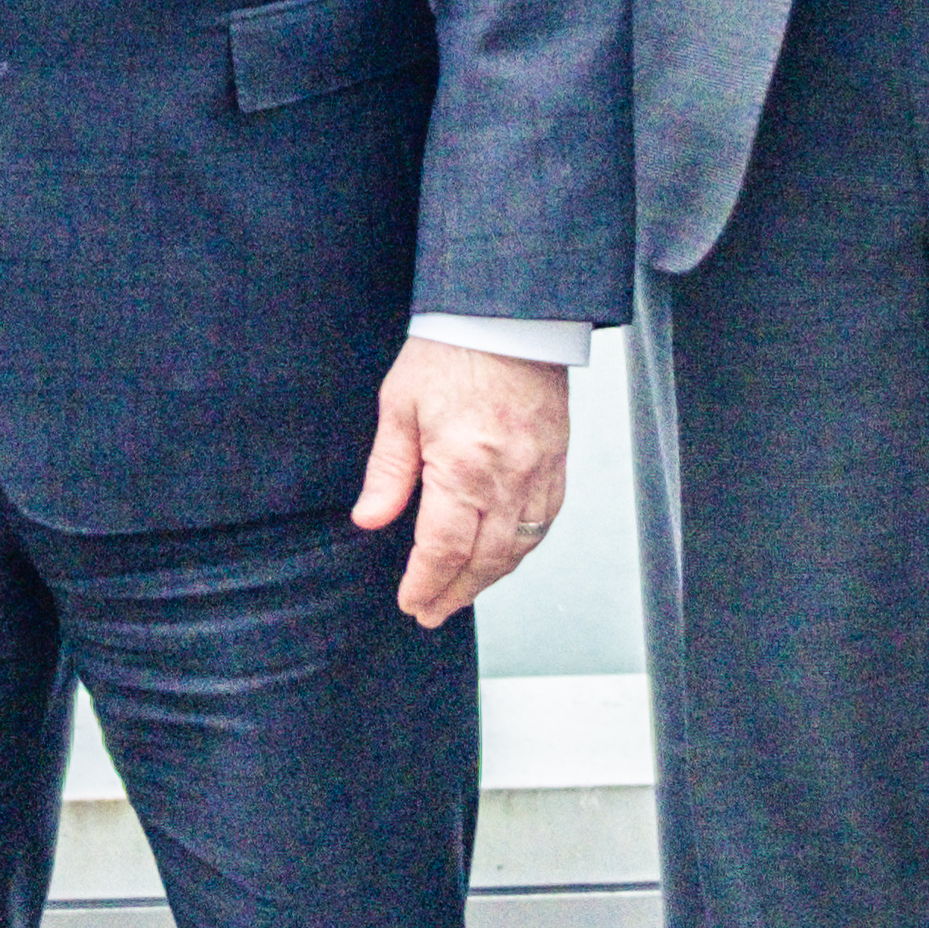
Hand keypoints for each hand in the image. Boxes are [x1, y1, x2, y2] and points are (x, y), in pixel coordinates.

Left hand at [355, 341, 572, 627]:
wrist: (509, 315)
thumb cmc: (453, 351)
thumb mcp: (400, 407)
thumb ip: (389, 471)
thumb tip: (370, 519)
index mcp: (463, 467)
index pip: (444, 549)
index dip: (426, 583)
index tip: (412, 602)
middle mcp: (507, 478)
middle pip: (485, 559)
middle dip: (456, 593)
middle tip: (432, 612)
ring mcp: (539, 472)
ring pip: (519, 547)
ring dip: (489, 577)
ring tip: (461, 592)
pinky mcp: (558, 461)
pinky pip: (545, 521)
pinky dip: (523, 547)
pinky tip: (503, 554)